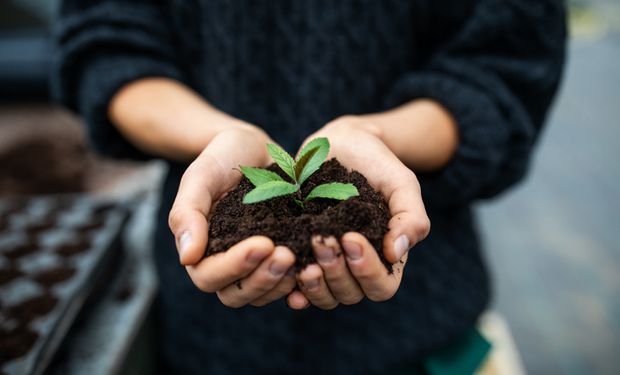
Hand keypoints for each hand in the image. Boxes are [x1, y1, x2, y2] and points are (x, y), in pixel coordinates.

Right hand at [169, 125, 296, 307]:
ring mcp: (254, 264)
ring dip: (282, 283)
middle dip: (262, 279)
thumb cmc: (221, 158)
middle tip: (287, 254)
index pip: (209, 276)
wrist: (252, 147)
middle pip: (236, 294)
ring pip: (263, 294)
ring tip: (303, 260)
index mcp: (201, 249)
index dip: (234, 267)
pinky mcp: (280, 257)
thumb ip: (187, 214)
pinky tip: (316, 266)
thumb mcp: (200, 177)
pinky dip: (300, 282)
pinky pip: (287, 284)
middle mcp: (226, 263)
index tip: (263, 243)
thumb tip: (187, 258)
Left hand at [287, 116, 430, 309]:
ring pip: (323, 295)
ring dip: (313, 284)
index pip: (382, 286)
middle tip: (320, 239)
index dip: (367, 270)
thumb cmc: (378, 163)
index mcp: (385, 258)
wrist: (342, 143)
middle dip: (335, 271)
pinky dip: (291, 287)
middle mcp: (356, 268)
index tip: (351, 237)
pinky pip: (296, 285)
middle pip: (350, 294)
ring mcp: (327, 264)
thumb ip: (411, 217)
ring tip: (302, 261)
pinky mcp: (301, 255)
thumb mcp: (401, 183)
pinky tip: (284, 272)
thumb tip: (397, 252)